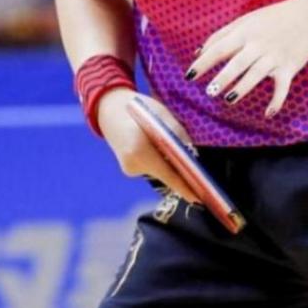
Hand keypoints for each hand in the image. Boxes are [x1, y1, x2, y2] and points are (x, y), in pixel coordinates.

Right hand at [94, 89, 202, 205]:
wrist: (108, 110)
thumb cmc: (138, 109)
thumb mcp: (161, 115)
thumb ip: (177, 134)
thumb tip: (192, 156)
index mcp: (139, 150)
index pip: (168, 174)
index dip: (185, 187)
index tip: (199, 198)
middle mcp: (133, 164)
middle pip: (165, 174)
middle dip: (181, 172)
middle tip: (198, 173)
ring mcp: (129, 169)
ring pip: (160, 171)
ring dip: (169, 163)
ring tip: (168, 144)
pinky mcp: (129, 169)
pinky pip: (152, 168)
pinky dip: (159, 160)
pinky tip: (155, 146)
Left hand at [186, 0, 307, 117]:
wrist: (307, 15)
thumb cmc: (271, 18)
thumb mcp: (244, 21)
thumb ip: (221, 35)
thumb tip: (198, 52)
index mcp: (244, 33)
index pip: (219, 48)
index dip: (203, 62)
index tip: (189, 76)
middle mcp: (258, 44)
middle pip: (237, 63)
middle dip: (223, 78)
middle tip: (210, 91)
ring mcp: (274, 56)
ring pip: (256, 74)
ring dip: (243, 88)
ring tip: (229, 99)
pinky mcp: (289, 67)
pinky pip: (283, 86)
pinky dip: (277, 100)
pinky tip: (268, 113)